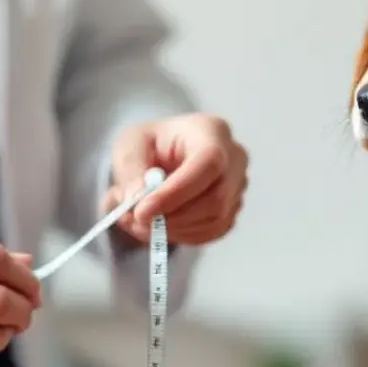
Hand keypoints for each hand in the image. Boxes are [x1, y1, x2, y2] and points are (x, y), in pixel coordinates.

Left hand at [102, 112, 247, 245]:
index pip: (208, 164)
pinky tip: (158, 224)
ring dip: (172, 229)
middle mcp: (234, 159)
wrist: (164, 155)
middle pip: (216, 199)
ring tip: (139, 219)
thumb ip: (131, 169)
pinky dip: (180, 235)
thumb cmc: (151, 144)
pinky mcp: (232, 210)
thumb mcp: (130, 145)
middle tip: (135, 220)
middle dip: (172, 217)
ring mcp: (237, 187)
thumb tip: (138, 199)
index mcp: (211, 131)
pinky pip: (210, 233)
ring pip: (213, 221)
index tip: (142, 211)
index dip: (176, 192)